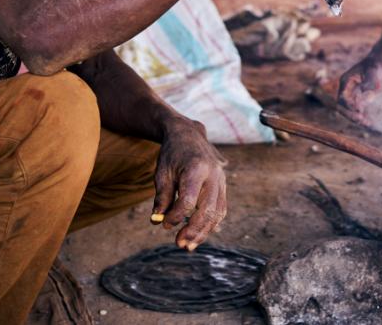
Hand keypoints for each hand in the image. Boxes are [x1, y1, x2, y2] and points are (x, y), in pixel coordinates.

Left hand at [151, 116, 227, 250]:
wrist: (188, 134)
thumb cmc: (172, 154)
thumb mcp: (162, 173)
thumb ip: (162, 197)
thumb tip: (158, 220)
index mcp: (197, 168)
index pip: (188, 200)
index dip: (176, 216)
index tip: (164, 224)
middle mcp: (213, 175)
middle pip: (207, 210)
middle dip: (193, 230)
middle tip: (179, 244)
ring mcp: (221, 180)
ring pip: (217, 213)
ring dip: (203, 232)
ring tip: (188, 245)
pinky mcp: (223, 185)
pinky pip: (220, 209)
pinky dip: (210, 224)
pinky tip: (198, 234)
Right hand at [337, 57, 381, 124]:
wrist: (380, 63)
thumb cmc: (375, 65)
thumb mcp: (372, 71)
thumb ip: (368, 82)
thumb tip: (364, 93)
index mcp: (345, 81)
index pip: (342, 99)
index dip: (349, 106)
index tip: (360, 110)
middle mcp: (346, 89)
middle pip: (342, 107)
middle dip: (351, 115)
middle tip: (362, 120)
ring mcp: (352, 94)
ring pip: (349, 110)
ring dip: (356, 118)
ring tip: (367, 123)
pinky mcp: (359, 98)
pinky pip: (356, 110)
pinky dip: (361, 116)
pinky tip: (370, 121)